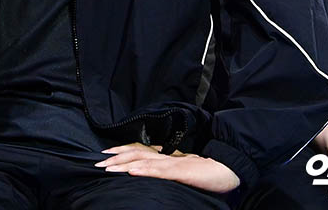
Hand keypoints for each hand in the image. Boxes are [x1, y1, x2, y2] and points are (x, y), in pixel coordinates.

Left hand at [95, 142, 240, 192]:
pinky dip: (145, 171)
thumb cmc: (208, 174)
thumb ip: (168, 172)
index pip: (141, 151)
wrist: (229, 169)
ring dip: (124, 164)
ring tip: (108, 168)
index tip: (106, 155)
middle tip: (98, 163)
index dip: (123, 151)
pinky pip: (160, 171)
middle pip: (137, 154)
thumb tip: (150, 175)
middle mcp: (167, 157)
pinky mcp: (182, 172)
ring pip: (144, 161)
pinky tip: (132, 172)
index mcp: (167, 157)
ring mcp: (174, 164)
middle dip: (117, 158)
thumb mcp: (183, 173)